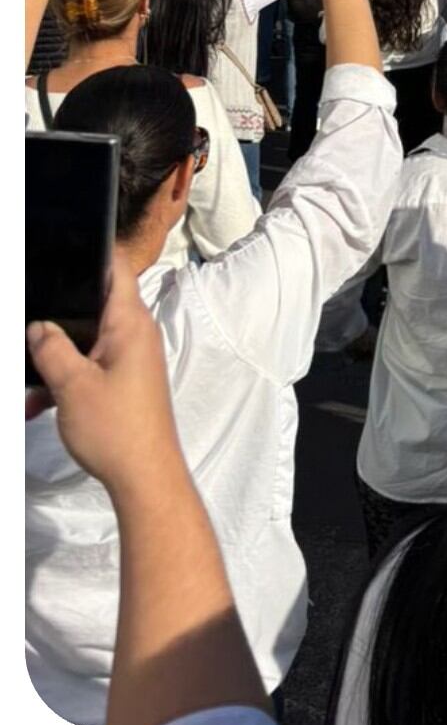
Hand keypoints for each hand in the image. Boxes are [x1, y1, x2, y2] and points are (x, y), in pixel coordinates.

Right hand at [25, 263, 180, 485]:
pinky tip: (34, 404)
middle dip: (53, 316)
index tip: (61, 249)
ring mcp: (129, 359)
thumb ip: (52, 348)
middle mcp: (134, 335)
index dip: (91, 254)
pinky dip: (59, 382)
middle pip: (90, 307)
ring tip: (27, 379)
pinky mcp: (121, 382)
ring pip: (80, 343)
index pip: (116, 272)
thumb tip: (38, 325)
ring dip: (50, 359)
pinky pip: (84, 369)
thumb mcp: (72, 384)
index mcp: (130, 324)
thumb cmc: (116, 426)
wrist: (143, 475)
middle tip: (25, 322)